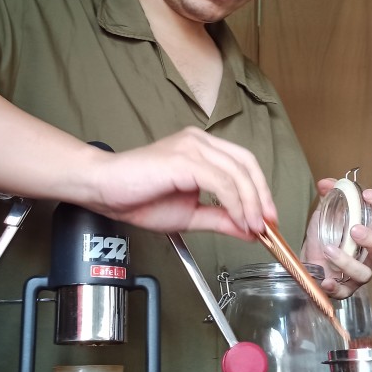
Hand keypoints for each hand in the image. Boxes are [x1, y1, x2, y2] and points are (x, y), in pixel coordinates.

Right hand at [82, 127, 277, 239]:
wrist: (102, 190)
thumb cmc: (137, 197)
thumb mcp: (189, 215)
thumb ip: (220, 218)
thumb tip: (249, 230)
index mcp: (201, 149)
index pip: (243, 164)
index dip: (260, 191)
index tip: (268, 219)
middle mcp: (200, 141)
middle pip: (247, 165)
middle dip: (262, 197)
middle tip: (269, 225)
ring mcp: (192, 147)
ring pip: (237, 173)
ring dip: (251, 204)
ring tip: (255, 228)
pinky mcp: (184, 159)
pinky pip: (221, 182)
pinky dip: (235, 203)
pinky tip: (238, 220)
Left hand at [301, 180, 371, 297]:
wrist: (307, 262)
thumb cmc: (324, 237)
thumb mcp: (325, 214)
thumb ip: (329, 197)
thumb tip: (326, 183)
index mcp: (369, 229)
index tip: (367, 195)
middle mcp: (369, 253)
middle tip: (355, 230)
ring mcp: (359, 271)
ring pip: (366, 272)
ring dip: (348, 261)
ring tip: (329, 250)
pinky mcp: (345, 288)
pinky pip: (346, 291)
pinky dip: (336, 287)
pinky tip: (326, 280)